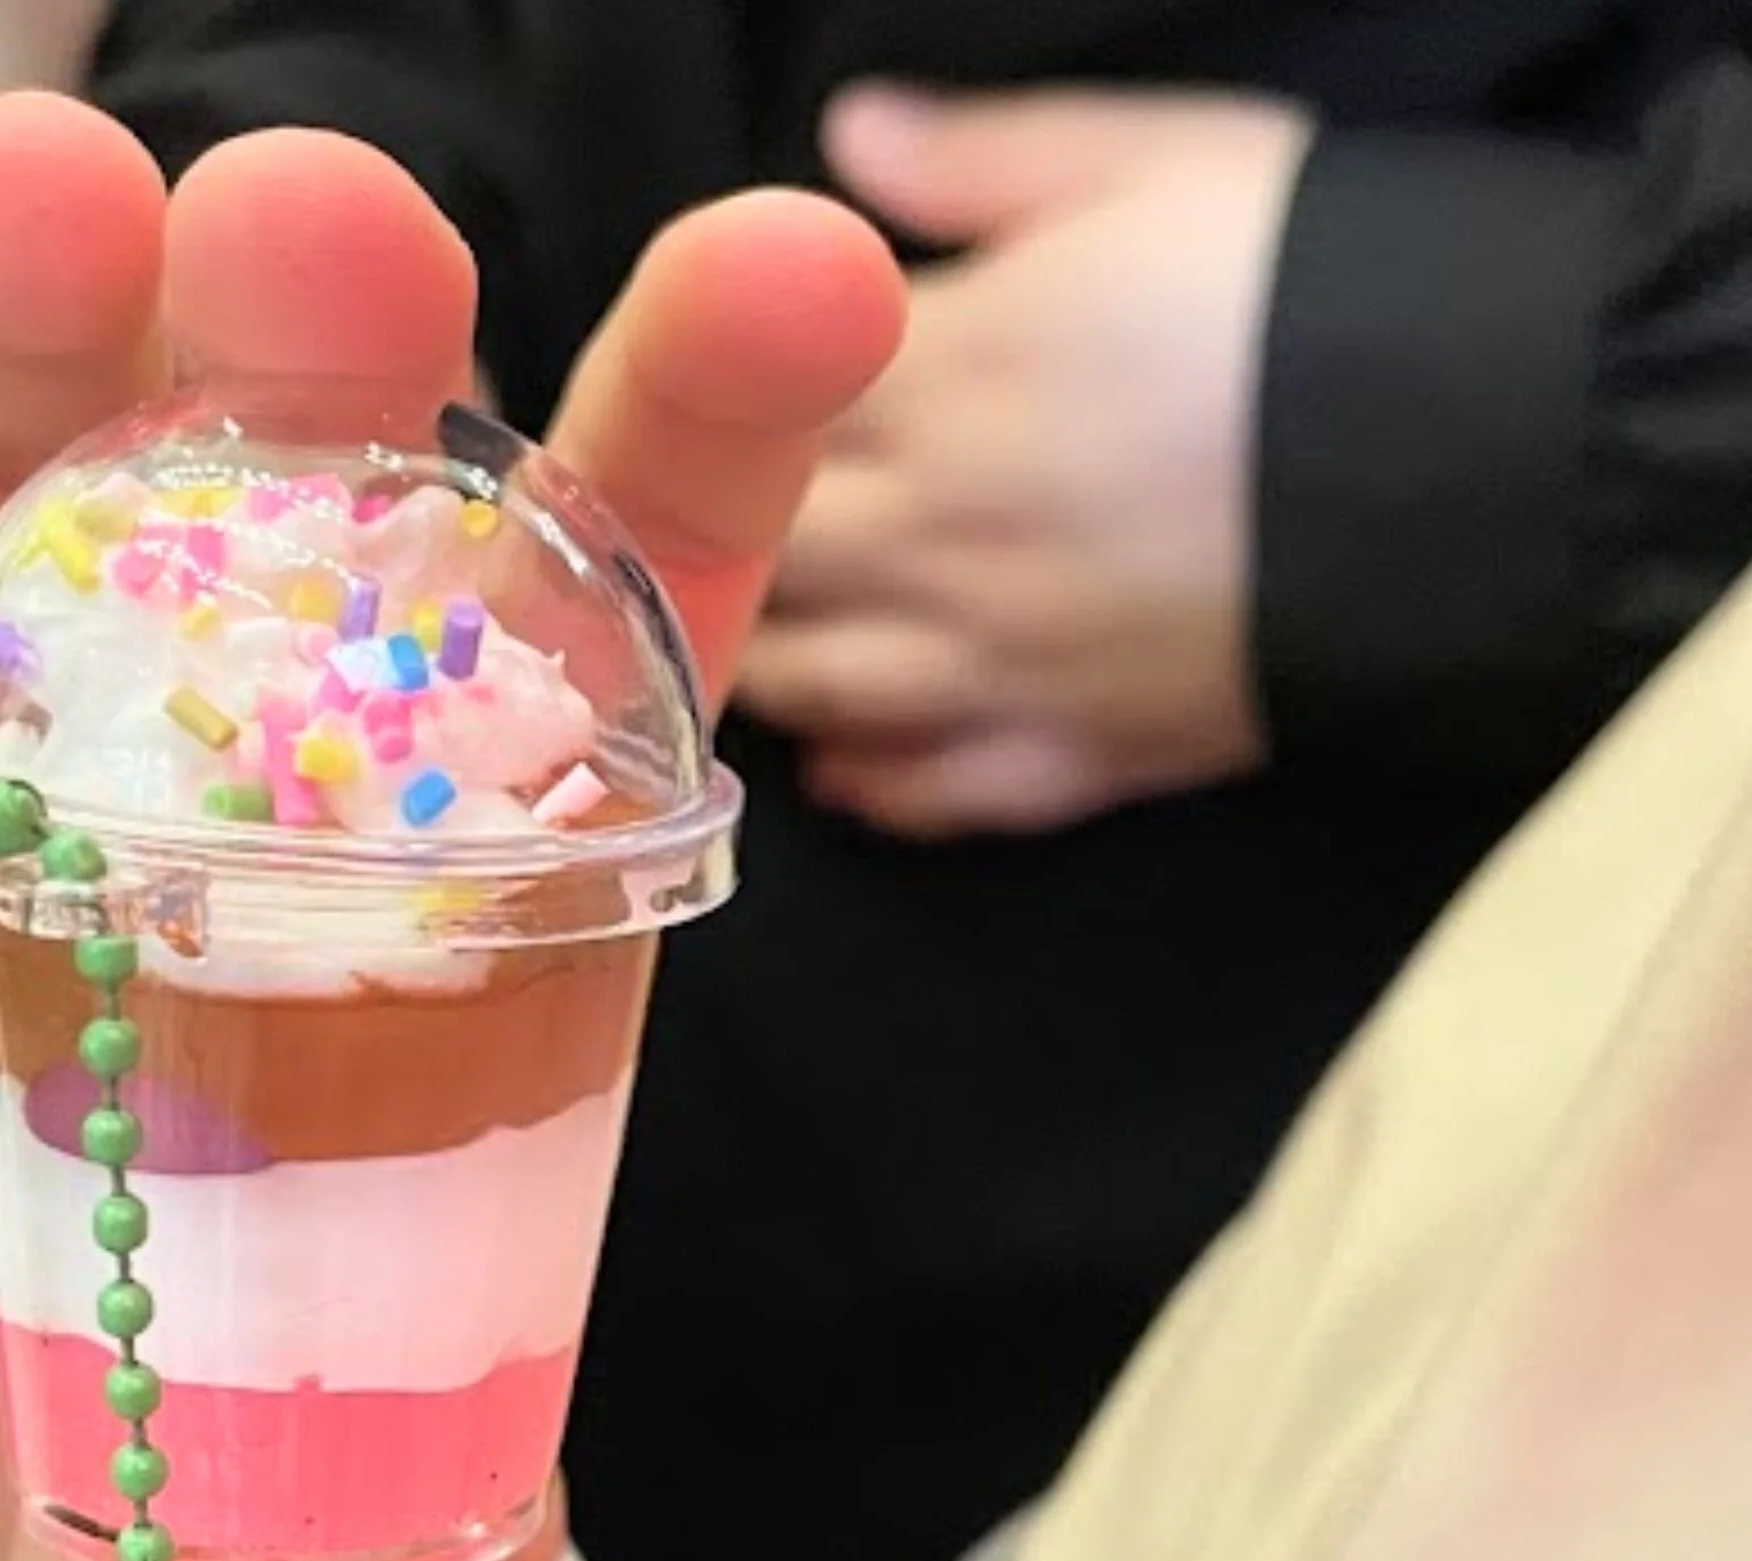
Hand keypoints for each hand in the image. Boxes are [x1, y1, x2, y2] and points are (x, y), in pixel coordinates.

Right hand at [0, 102, 902, 1560]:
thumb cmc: (230, 1528)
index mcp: (436, 918)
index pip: (601, 646)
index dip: (699, 449)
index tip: (796, 282)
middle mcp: (213, 810)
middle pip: (279, 513)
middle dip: (310, 355)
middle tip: (327, 234)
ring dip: (6, 350)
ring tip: (16, 201)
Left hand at [740, 86, 1311, 833]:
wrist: (1478, 463)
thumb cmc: (1319, 288)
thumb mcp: (1163, 165)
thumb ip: (986, 163)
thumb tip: (847, 139)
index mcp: (943, 375)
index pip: (754, 404)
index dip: (723, 403)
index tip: (719, 403)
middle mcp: (937, 533)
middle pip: (761, 558)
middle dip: (719, 544)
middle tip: (706, 535)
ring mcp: (995, 661)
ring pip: (813, 687)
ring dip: (769, 663)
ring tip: (756, 640)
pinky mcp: (1070, 756)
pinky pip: (927, 797)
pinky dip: (870, 782)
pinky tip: (849, 758)